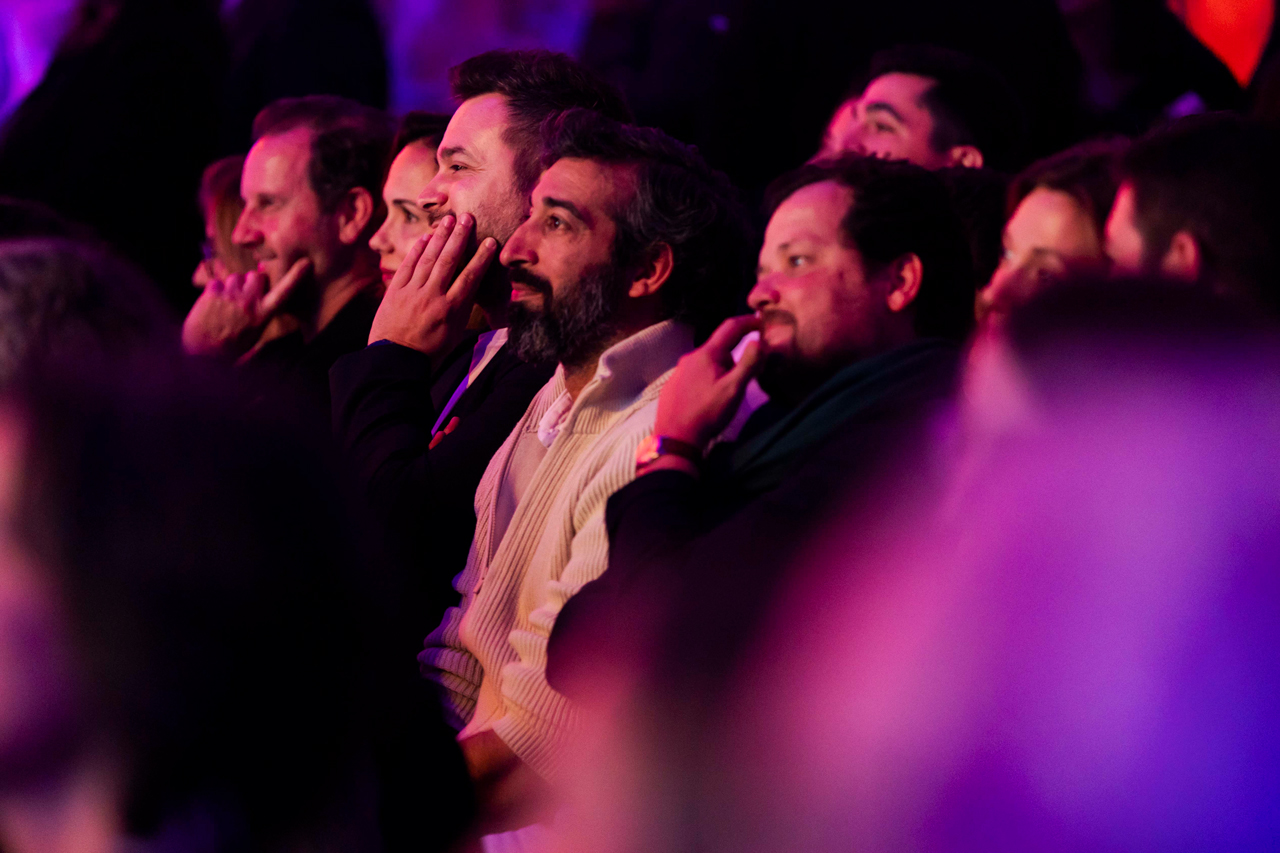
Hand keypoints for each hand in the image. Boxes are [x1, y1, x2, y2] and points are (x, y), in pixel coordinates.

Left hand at [182, 258, 310, 358]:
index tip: (306, 263)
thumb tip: (264, 294)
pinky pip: (217, 282)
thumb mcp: (255, 334)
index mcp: (263, 314)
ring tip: (226, 304)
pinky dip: (214, 290)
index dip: (296, 276)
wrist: (202, 354)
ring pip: (235, 277)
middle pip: (256, 276)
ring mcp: (231, 296)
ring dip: (232, 286)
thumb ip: (261, 311)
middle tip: (244, 296)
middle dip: (251, 282)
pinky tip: (212, 305)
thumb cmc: (231, 347)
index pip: (284, 292)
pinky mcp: (213, 292)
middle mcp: (249, 302)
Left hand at [367, 213, 497, 359]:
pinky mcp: (395, 291)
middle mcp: (432, 297)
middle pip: (449, 261)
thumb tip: (471, 289)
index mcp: (451, 310)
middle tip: (467, 217)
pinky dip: (416, 250)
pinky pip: (407, 265)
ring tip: (449, 220)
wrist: (395, 362)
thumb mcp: (454, 335)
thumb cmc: (429, 352)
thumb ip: (462, 309)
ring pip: (428, 259)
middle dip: (459, 237)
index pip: (470, 278)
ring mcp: (412, 292)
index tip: (490, 241)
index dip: (481, 258)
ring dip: (439, 237)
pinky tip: (425, 237)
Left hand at [653, 314, 762, 450]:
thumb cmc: (708, 413)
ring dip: (720, 367)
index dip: (748, 321)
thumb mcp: (733, 389)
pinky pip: (695, 374)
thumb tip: (758, 340)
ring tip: (727, 389)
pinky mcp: (673, 385)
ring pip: (707, 361)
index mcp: (707, 354)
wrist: (675, 439)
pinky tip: (708, 396)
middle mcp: (690, 357)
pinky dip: (707, 377)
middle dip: (735, 353)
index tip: (762, 322)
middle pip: (719, 347)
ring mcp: (679, 371)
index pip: (731, 327)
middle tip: (748, 371)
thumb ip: (748, 363)